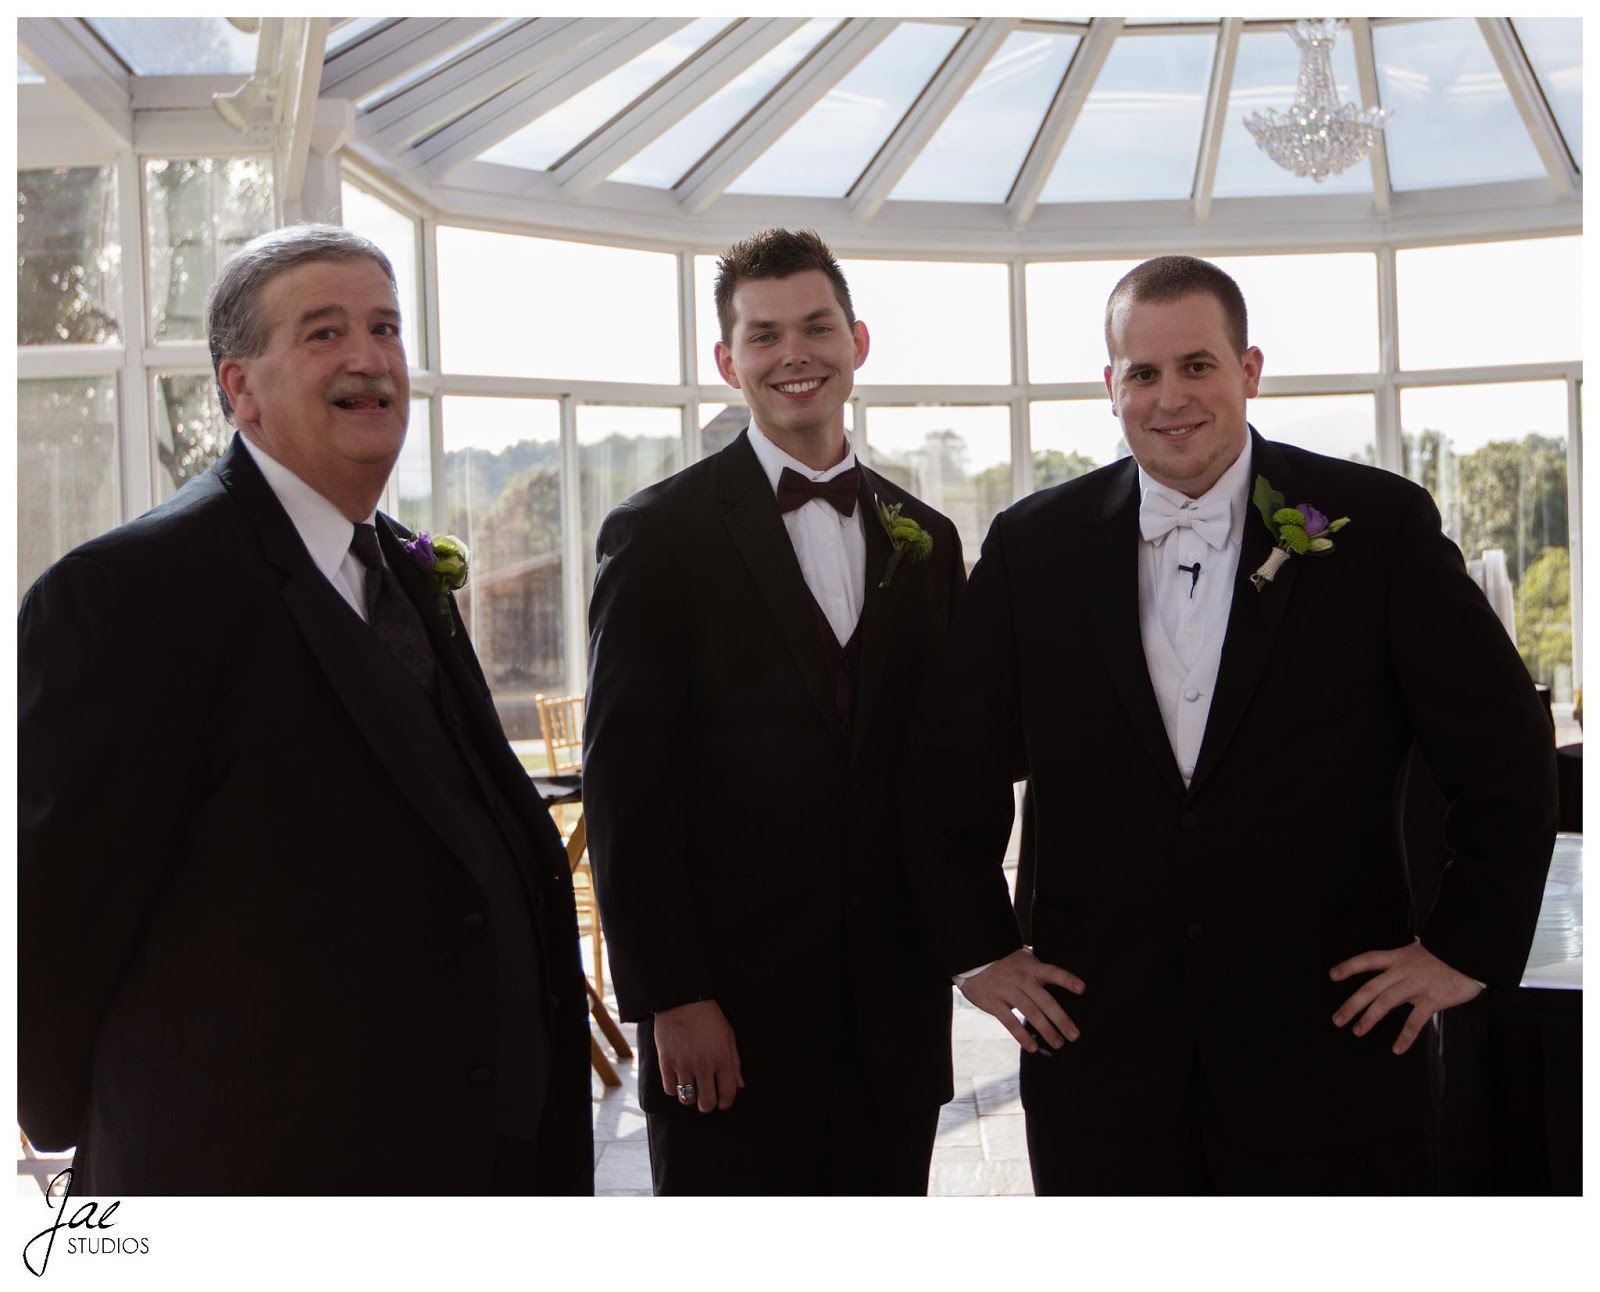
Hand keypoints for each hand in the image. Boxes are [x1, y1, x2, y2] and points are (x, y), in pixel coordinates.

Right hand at [653, 999, 742, 1111]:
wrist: (682, 999)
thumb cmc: (708, 1017)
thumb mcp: (728, 1036)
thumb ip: (734, 1062)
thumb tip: (739, 1086)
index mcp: (722, 1058)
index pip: (727, 1093)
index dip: (726, 1102)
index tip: (722, 1103)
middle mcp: (703, 1065)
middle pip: (706, 1102)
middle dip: (707, 1105)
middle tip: (706, 1100)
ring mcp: (683, 1065)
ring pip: (687, 1099)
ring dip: (690, 1097)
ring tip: (691, 1088)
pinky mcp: (666, 1062)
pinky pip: (670, 1089)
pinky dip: (674, 1088)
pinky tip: (678, 1080)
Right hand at [960, 948, 1085, 1052]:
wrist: (973, 959)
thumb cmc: (1005, 962)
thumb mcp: (1023, 958)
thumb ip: (1039, 971)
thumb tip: (1060, 984)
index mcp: (1031, 967)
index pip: (1053, 972)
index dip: (1067, 980)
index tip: (1082, 989)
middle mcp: (1021, 979)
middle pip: (1045, 1001)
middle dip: (1061, 1019)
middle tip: (1074, 1035)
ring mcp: (1007, 991)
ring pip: (1030, 1013)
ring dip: (1046, 1030)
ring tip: (1058, 1043)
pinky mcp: (994, 1003)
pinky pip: (1010, 1022)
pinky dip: (1022, 1036)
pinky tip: (1032, 1047)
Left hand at [1330, 939, 1483, 1054]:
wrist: (1471, 955)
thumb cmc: (1448, 952)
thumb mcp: (1423, 947)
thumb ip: (1410, 954)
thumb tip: (1407, 948)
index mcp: (1398, 957)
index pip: (1367, 959)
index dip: (1349, 966)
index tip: (1332, 975)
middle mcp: (1402, 971)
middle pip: (1370, 988)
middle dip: (1351, 1004)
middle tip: (1337, 1019)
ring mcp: (1415, 986)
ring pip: (1385, 1003)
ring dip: (1369, 1019)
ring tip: (1357, 1031)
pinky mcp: (1431, 1000)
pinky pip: (1414, 1022)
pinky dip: (1405, 1037)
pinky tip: (1397, 1049)